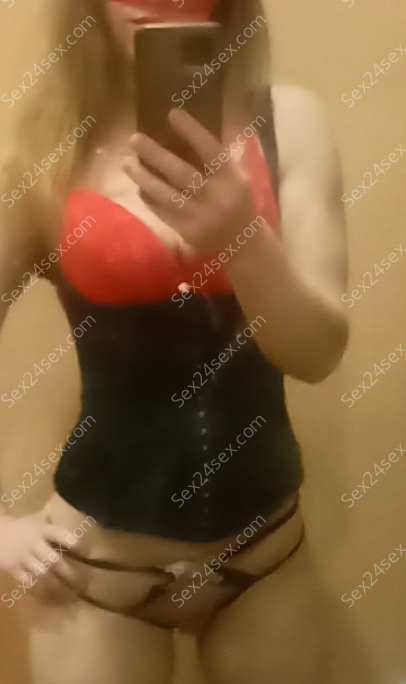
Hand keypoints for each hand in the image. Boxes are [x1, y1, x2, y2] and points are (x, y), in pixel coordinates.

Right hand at [0, 513, 83, 603]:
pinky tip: (51, 598)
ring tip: (70, 596)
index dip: (75, 544)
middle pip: (54, 560)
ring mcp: (24, 558)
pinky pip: (28, 583)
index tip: (88, 554)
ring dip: (57, 586)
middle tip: (82, 584)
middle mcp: (34, 544)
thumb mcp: (38, 520)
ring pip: (43, 575)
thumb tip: (77, 525)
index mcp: (42, 530)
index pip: (61, 535)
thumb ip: (55, 525)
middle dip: (69, 574)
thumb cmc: (22, 526)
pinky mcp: (14, 570)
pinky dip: (40, 591)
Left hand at [123, 108, 257, 256]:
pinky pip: (162, 212)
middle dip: (155, 154)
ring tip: (127, 162)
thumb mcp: (240, 177)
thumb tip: (206, 126)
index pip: (211, 150)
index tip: (172, 113)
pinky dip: (149, 199)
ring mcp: (198, 216)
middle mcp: (214, 197)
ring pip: (166, 195)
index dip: (192, 131)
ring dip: (144, 178)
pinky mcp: (186, 232)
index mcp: (231, 179)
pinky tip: (139, 187)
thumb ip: (225, 155)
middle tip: (134, 138)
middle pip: (181, 173)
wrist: (242, 244)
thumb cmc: (239, 203)